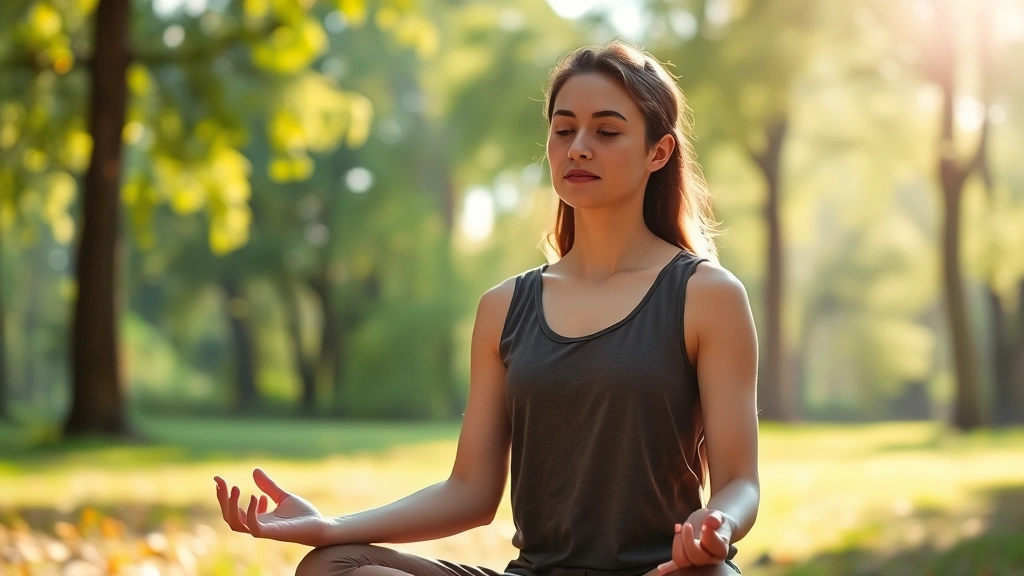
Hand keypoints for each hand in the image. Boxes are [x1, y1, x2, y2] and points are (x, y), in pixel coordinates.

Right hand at [214, 468, 333, 546]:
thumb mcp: (283, 496)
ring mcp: (264, 531)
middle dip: (223, 500)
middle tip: (222, 482)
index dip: (223, 496)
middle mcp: (257, 526)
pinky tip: (256, 496)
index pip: (232, 511)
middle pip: (229, 517)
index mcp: (257, 518)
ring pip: (236, 523)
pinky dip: (251, 513)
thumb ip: (268, 486)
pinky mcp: (274, 533)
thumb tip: (255, 471)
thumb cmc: (303, 515)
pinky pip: (254, 528)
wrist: (321, 525)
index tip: (218, 479)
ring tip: (235, 488)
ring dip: (232, 506)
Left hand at [656, 508, 733, 573]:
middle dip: (687, 539)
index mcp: (721, 549)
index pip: (715, 547)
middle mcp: (710, 559)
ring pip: (683, 561)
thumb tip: (710, 522)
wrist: (709, 524)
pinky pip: (676, 565)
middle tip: (687, 525)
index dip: (709, 536)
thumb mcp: (716, 514)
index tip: (706, 524)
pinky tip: (661, 569)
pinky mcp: (685, 558)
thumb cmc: (713, 519)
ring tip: (679, 528)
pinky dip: (668, 568)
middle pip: (696, 557)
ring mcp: (696, 561)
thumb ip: (715, 518)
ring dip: (677, 543)